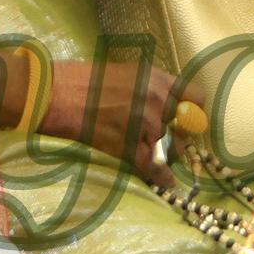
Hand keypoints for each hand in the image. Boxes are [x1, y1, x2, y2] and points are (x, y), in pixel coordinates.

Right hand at [37, 58, 180, 183]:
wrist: (57, 95)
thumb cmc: (86, 80)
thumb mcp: (128, 73)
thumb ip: (152, 86)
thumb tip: (169, 104)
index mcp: (157, 78)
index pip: (196, 97)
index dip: (193, 109)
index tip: (185, 117)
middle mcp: (157, 100)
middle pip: (187, 126)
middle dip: (180, 135)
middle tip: (169, 139)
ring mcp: (146, 125)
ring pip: (174, 149)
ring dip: (169, 155)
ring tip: (161, 156)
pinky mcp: (131, 147)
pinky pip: (157, 168)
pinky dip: (163, 177)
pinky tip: (165, 180)